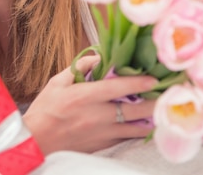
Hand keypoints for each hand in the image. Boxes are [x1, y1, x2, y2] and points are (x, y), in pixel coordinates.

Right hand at [22, 55, 156, 154]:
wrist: (35, 141)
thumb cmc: (45, 109)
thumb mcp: (57, 82)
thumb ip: (79, 68)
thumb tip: (100, 56)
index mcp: (83, 97)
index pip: (117, 88)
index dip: (139, 82)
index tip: (154, 78)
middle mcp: (96, 116)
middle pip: (134, 111)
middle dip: (154, 102)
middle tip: (166, 93)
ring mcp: (101, 134)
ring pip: (136, 128)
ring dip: (150, 118)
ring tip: (162, 108)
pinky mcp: (103, 146)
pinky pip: (127, 138)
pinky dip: (138, 130)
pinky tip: (146, 123)